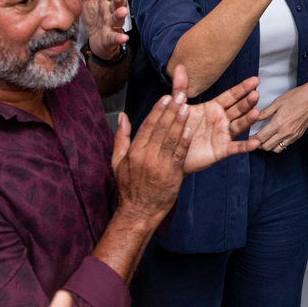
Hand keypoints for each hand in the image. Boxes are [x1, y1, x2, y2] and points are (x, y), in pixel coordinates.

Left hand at [76, 0, 127, 60]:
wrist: (94, 39)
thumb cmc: (93, 17)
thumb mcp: (88, 0)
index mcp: (105, 0)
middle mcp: (111, 11)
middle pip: (117, 3)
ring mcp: (112, 24)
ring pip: (118, 19)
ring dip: (121, 15)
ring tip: (122, 11)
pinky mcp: (111, 38)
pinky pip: (115, 38)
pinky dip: (119, 38)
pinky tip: (123, 37)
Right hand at [110, 89, 191, 221]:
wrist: (139, 211)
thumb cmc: (129, 186)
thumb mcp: (117, 162)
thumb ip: (121, 138)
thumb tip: (122, 117)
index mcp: (134, 152)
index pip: (147, 126)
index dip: (158, 110)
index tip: (166, 97)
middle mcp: (147, 157)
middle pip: (161, 129)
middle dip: (172, 110)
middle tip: (181, 95)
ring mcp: (160, 166)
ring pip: (172, 139)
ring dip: (180, 122)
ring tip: (187, 107)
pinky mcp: (173, 175)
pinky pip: (180, 155)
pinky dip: (185, 142)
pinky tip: (189, 129)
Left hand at [169, 64, 261, 172]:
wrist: (172, 152)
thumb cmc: (178, 127)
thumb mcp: (178, 106)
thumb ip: (180, 88)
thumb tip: (179, 66)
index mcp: (213, 107)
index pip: (231, 96)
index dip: (242, 88)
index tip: (255, 80)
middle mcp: (221, 120)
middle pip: (238, 109)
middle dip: (247, 102)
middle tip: (255, 94)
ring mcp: (223, 135)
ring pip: (239, 126)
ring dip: (248, 120)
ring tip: (256, 113)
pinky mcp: (221, 150)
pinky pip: (235, 147)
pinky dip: (245, 146)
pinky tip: (255, 143)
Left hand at [252, 80, 307, 152]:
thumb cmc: (297, 97)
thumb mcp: (278, 102)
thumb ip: (265, 112)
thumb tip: (253, 117)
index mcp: (278, 123)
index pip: (260, 137)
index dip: (251, 139)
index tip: (246, 137)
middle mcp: (285, 132)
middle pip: (266, 146)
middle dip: (257, 144)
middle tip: (252, 139)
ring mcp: (292, 136)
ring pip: (275, 149)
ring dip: (267, 147)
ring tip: (262, 140)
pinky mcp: (297, 136)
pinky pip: (284, 146)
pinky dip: (276, 146)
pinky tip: (273, 139)